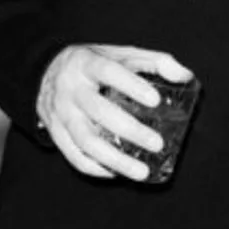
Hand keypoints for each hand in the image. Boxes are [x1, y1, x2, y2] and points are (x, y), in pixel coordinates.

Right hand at [36, 44, 191, 181]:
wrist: (43, 73)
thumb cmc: (93, 64)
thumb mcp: (118, 54)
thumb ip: (153, 61)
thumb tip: (185, 76)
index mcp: (85, 63)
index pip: (107, 71)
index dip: (131, 85)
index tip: (155, 100)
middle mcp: (69, 88)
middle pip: (98, 111)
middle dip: (130, 130)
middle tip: (157, 143)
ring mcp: (60, 113)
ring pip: (85, 141)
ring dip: (115, 160)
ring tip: (142, 172)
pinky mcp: (55, 133)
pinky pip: (73, 156)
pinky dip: (96, 168)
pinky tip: (117, 173)